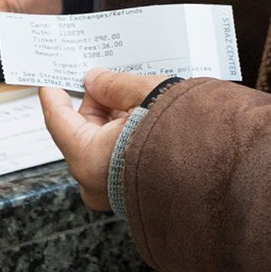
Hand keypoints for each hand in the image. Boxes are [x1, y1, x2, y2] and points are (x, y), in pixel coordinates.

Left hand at [39, 68, 169, 210]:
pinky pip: (121, 158)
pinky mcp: (135, 194)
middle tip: (108, 77)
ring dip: (116, 118)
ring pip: (104, 144)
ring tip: (136, 93)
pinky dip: (128, 135)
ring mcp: (115, 192)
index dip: (53, 93)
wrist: (221, 171)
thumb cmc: (180, 135)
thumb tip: (96, 79)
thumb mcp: (143, 94)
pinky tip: (146, 114)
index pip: (57, 119)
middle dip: (97, 103)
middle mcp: (95, 182)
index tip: (50, 78)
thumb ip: (114, 84)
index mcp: (88, 159)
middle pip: (84, 131)